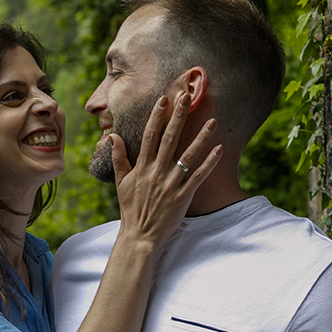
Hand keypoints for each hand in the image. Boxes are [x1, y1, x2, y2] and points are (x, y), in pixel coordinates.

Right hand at [111, 91, 220, 247]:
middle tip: (187, 96)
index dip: (157, 116)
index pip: (150, 135)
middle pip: (170, 138)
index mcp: (142, 166)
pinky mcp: (183, 196)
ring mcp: (171, 183)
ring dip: (201, 137)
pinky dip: (210, 162)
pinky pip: (199, 176)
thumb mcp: (121, 182)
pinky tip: (219, 149)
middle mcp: (157, 171)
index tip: (164, 99)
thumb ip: (119, 158)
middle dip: (179, 116)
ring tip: (213, 120)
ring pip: (189, 155)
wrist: (139, 235)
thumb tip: (113, 136)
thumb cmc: (131, 208)